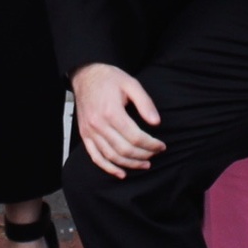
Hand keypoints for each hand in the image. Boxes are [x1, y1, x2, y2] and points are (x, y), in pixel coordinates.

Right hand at [71, 63, 164, 177]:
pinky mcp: (85, 134)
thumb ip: (145, 103)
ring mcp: (90, 131)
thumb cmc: (109, 78)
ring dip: (129, 164)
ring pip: (111, 156)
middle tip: (155, 154)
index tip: (161, 145)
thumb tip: (156, 122)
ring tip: (144, 164)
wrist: (86, 75)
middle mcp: (98, 124)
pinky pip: (95, 156)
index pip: (135, 137)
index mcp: (111, 112)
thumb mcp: (131, 84)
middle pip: (124, 149)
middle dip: (143, 155)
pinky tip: (120, 173)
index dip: (151, 144)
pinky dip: (108, 168)